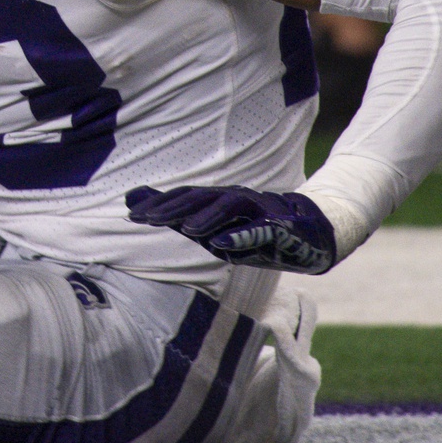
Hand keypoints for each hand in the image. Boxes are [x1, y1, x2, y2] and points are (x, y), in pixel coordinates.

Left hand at [125, 184, 337, 274]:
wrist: (309, 233)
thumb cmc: (254, 230)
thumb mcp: (212, 228)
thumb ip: (177, 216)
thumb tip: (133, 205)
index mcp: (217, 200)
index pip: (184, 198)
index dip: (159, 204)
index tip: (132, 214)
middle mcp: (234, 199)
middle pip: (199, 198)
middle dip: (172, 208)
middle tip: (145, 219)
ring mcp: (257, 209)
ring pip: (227, 206)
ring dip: (205, 217)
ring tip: (185, 229)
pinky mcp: (278, 225)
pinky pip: (257, 229)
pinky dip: (238, 235)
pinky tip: (221, 244)